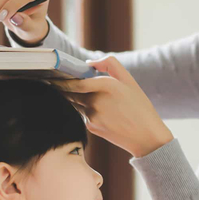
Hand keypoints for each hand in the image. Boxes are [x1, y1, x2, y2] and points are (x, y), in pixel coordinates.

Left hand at [55, 57, 173, 157]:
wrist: (146, 137)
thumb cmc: (140, 107)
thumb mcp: (130, 80)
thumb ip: (110, 64)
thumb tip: (89, 63)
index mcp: (106, 86)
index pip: (75, 82)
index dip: (61, 79)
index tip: (52, 75)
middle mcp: (96, 101)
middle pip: (71, 92)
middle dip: (62, 87)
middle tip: (54, 82)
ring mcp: (92, 115)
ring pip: (74, 103)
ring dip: (72, 97)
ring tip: (70, 93)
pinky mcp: (91, 127)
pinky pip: (81, 114)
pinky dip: (83, 109)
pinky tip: (94, 109)